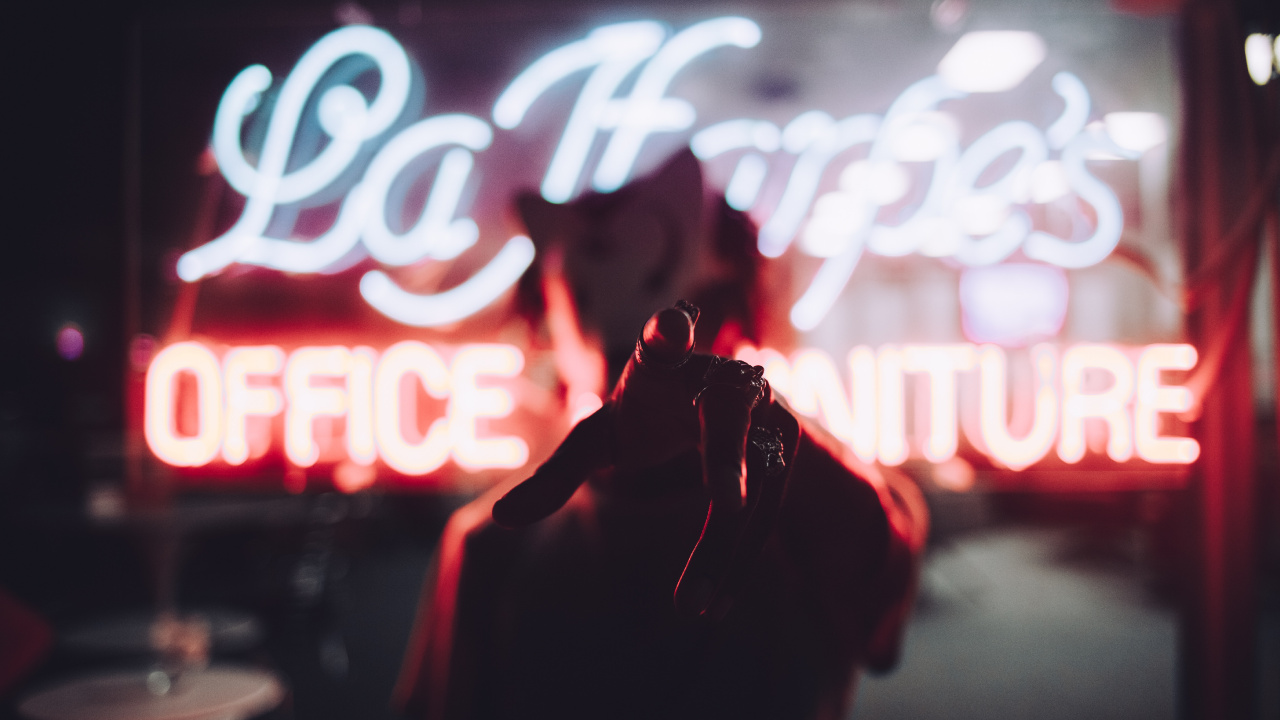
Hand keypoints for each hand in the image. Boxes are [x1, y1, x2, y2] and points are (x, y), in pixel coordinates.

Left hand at [492, 302, 798, 618]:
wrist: (735, 403)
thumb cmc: (653, 412)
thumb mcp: (604, 436)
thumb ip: (558, 473)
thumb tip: (501, 519)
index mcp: (668, 366)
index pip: (668, 338)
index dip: (671, 332)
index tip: (673, 326)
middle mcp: (725, 384)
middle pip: (730, 419)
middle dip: (729, 457)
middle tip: (725, 501)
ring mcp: (765, 422)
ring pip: (750, 489)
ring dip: (720, 550)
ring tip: (690, 606)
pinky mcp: (785, 462)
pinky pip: (765, 519)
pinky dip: (737, 565)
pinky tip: (715, 608)